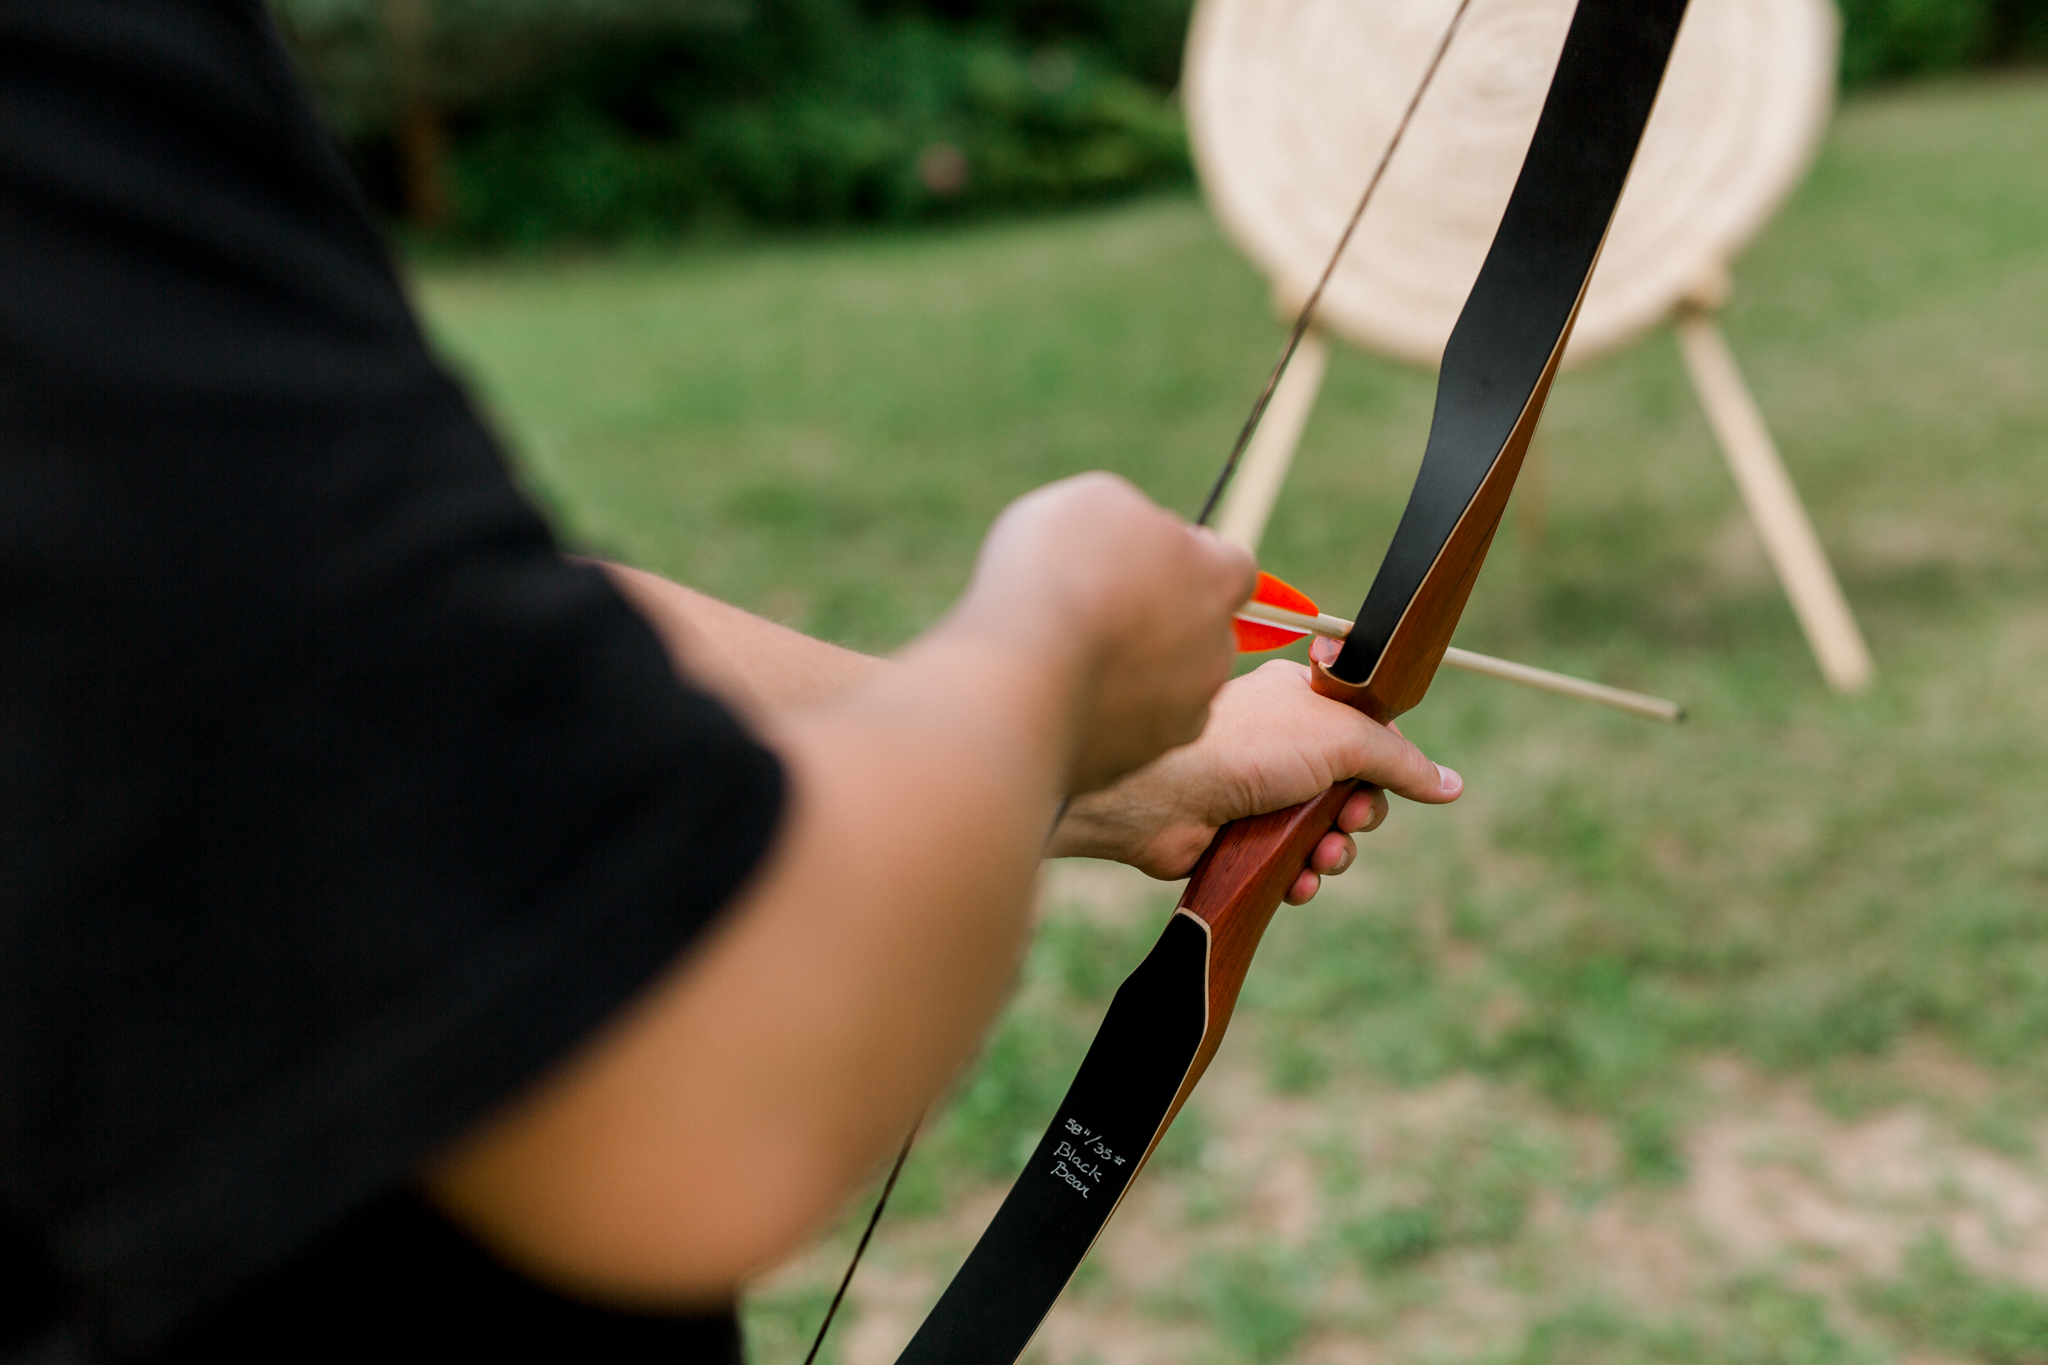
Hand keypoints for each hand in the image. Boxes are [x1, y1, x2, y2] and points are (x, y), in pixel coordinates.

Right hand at [952, 473, 1254, 793]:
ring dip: (1133, 670)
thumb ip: (1136, 520)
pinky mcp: (1140, 759)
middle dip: (1161, 619)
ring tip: (1068, 655)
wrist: (1017, 676)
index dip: (1190, 560)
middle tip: (1097, 607)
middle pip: (1199, 629)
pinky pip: (1128, 731)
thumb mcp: (1096, 502)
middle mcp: (1216, 650)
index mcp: (1216, 578)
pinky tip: (1056, 697)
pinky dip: (1103, 716)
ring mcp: (1182, 712)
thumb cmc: (1056, 572)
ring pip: (1167, 686)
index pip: (1233, 567)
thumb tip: (1142, 540)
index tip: (1147, 558)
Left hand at [1051, 659, 1461, 902]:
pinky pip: (1292, 866)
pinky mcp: (1240, 841)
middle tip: (1349, 819)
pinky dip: (1302, 878)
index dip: (1385, 761)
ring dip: (1335, 853)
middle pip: (1353, 788)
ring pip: (1325, 833)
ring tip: (1323, 858)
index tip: (1389, 776)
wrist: (1162, 794)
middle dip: (1361, 813)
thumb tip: (1452, 785)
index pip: (1366, 731)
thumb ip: (1398, 760)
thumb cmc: (1246, 746)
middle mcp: (1281, 746)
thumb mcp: (1339, 737)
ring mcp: (1259, 795)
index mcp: (1301, 702)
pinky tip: (1299, 883)